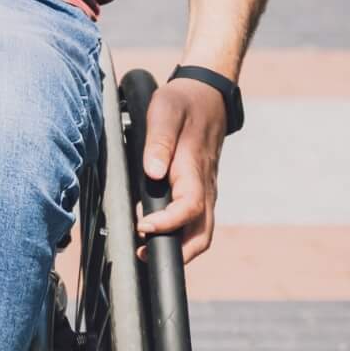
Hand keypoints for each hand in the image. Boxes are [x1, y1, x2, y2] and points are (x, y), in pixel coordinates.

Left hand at [133, 77, 228, 261]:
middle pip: (202, 233)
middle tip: (143, 256)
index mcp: (195, 168)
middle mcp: (205, 185)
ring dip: (178, 248)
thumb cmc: (183, 102)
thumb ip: (159, 142)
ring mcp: (205, 189)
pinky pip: (195, 220)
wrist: (207, 94)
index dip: (168, 223)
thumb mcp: (165, 112)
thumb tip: (153, 172)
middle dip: (178, 253)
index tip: (143, 227)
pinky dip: (178, 235)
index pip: (190, 207)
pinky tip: (152, 234)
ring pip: (201, 230)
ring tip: (144, 252)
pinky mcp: (199, 190)